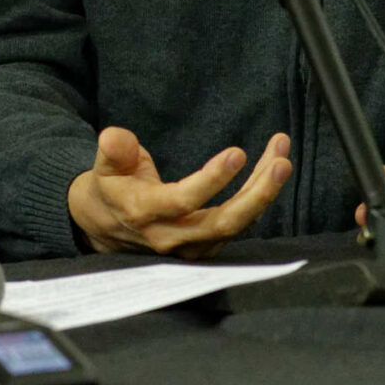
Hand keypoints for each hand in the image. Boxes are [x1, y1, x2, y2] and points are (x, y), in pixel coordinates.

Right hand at [66, 127, 290, 257]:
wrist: (104, 229)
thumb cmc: (110, 189)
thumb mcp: (103, 167)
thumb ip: (113, 151)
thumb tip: (116, 137)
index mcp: (144, 212)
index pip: (184, 201)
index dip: (212, 179)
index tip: (238, 153)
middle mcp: (171, 236)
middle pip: (223, 222)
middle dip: (257, 193)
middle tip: (281, 161)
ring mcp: (190, 246)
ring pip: (236, 225)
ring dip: (263, 192)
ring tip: (281, 157)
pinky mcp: (205, 247)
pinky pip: (237, 226)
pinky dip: (257, 199)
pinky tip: (269, 172)